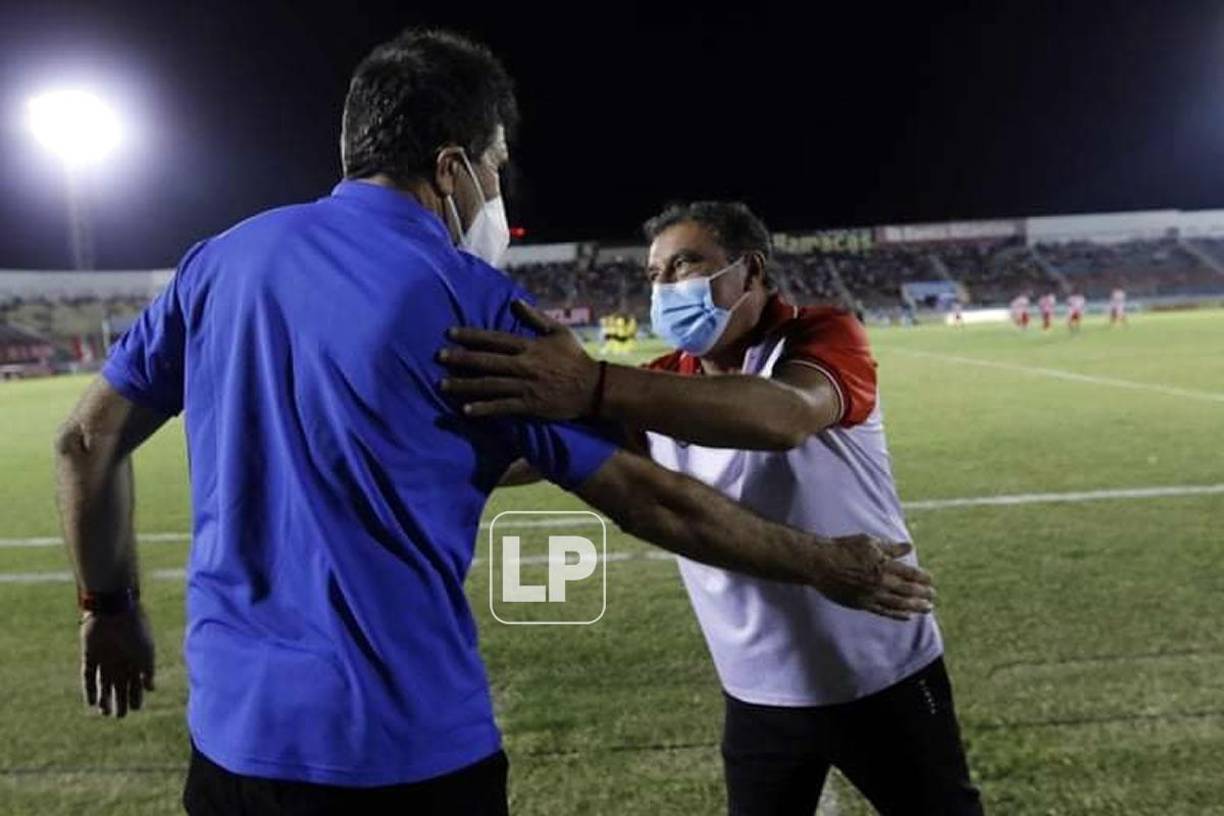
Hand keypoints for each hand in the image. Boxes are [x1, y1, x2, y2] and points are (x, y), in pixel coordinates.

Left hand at [80, 606, 155, 717]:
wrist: (115, 609)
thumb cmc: (136, 629)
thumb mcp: (146, 651)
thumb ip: (148, 670)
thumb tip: (151, 689)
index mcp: (136, 658)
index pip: (136, 681)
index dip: (136, 695)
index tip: (136, 708)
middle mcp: (120, 660)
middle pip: (120, 685)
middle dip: (121, 700)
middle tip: (120, 716)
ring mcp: (105, 658)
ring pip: (104, 683)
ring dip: (104, 698)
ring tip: (105, 712)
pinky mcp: (90, 655)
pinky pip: (88, 676)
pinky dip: (89, 689)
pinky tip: (91, 703)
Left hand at [439, 300, 600, 419]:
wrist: (593, 388)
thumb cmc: (575, 358)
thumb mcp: (558, 332)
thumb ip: (535, 317)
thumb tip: (515, 302)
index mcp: (529, 347)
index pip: (494, 340)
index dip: (471, 336)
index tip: (450, 333)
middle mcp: (524, 366)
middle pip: (486, 361)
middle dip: (461, 359)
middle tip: (439, 357)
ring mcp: (525, 387)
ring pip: (489, 385)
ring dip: (465, 385)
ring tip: (443, 385)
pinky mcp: (529, 406)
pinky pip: (502, 407)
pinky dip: (483, 409)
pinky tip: (466, 410)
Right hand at [810, 537, 934, 620]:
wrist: (820, 564)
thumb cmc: (843, 549)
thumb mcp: (868, 542)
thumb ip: (890, 547)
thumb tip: (909, 547)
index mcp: (883, 565)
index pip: (910, 573)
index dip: (923, 578)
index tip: (931, 580)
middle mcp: (880, 582)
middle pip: (908, 591)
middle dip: (923, 594)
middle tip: (933, 596)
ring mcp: (871, 595)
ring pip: (899, 604)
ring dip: (915, 607)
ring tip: (927, 609)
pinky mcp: (862, 604)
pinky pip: (884, 612)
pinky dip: (898, 615)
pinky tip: (907, 616)